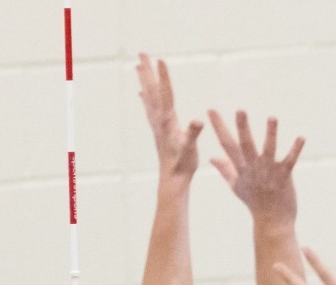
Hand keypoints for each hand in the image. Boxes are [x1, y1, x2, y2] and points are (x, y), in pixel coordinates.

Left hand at [136, 54, 202, 181]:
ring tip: (138, 66)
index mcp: (168, 121)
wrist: (172, 179)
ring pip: (148, 96)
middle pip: (152, 90)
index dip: (163, 77)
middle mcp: (159, 119)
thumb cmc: (183, 164)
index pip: (166, 94)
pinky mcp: (158, 129)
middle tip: (142, 54)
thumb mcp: (191, 149)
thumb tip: (198, 121)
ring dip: (144, 80)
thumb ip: (193, 134)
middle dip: (147, 72)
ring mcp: (157, 124)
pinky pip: (149, 108)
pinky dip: (145, 97)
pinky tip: (142, 93)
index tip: (160, 60)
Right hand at [208, 110, 303, 224]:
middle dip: (243, 127)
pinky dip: (295, 149)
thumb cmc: (254, 203)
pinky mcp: (285, 177)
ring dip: (271, 134)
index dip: (219, 126)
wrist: (272, 221)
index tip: (211, 110)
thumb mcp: (236, 186)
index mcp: (241, 168)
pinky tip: (301, 138)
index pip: (227, 144)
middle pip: (245, 145)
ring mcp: (269, 172)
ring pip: (269, 149)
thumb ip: (224, 169)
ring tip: (272, 118)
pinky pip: (290, 160)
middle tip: (240, 110)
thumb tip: (211, 157)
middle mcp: (253, 168)